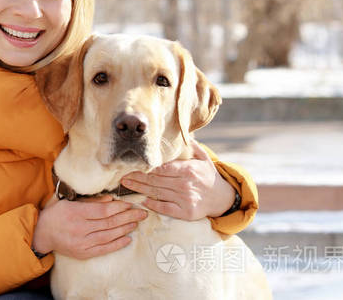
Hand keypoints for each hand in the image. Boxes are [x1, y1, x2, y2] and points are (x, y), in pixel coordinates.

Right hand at [33, 194, 146, 259]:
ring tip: (136, 223)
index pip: (103, 210)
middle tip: (142, 213)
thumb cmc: (56, 214)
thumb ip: (90, 201)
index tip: (131, 204)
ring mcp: (81, 242)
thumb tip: (111, 199)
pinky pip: (103, 249)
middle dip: (128, 217)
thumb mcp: (69, 201)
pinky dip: (116, 244)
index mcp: (76, 213)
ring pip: (108, 235)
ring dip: (125, 229)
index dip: (119, 207)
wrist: (42, 233)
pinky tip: (127, 239)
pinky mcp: (83, 253)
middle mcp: (79, 228)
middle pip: (109, 222)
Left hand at [120, 141, 235, 219]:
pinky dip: (151, 205)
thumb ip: (191, 145)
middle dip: (137, 177)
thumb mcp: (203, 157)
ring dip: (139, 189)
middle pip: (156, 180)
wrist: (221, 198)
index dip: (147, 168)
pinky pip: (164, 208)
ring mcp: (185, 200)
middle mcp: (186, 185)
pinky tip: (140, 200)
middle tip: (121, 174)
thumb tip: (180, 130)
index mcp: (188, 170)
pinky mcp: (185, 213)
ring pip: (157, 193)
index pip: (163, 168)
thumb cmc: (207, 175)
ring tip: (125, 184)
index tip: (133, 164)